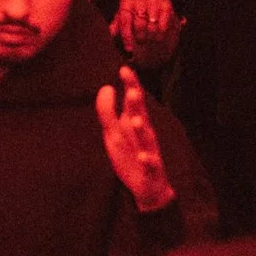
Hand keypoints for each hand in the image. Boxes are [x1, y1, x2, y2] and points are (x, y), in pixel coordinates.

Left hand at [95, 66, 174, 211]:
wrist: (149, 186)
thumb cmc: (131, 155)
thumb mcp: (114, 133)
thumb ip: (107, 111)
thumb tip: (106, 87)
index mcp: (135, 124)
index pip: (134, 102)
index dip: (131, 86)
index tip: (124, 69)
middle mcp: (143, 134)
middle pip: (141, 116)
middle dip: (137, 105)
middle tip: (132, 91)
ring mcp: (149, 151)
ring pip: (147, 138)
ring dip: (142, 129)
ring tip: (135, 121)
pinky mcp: (150, 170)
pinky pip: (150, 164)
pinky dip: (148, 159)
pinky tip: (144, 156)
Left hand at [111, 0, 180, 66]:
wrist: (151, 0)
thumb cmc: (135, 10)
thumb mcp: (124, 15)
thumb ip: (118, 25)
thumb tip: (112, 33)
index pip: (125, 20)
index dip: (126, 36)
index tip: (129, 49)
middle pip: (139, 23)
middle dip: (140, 37)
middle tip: (140, 42)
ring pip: (152, 26)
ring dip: (150, 36)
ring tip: (149, 38)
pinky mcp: (166, 5)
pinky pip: (163, 25)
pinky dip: (160, 34)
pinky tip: (157, 36)